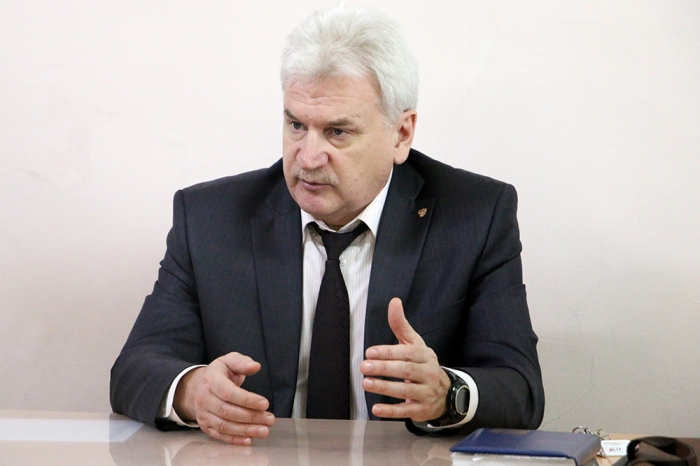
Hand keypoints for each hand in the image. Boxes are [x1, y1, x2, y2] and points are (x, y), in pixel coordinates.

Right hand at [173, 352, 274, 444]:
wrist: (195, 387)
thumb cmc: (218, 374)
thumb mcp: (229, 361)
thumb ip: (242, 362)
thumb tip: (255, 366)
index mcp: (211, 380)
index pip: (228, 392)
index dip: (247, 400)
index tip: (265, 404)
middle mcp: (204, 398)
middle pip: (228, 411)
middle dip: (251, 417)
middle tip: (270, 419)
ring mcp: (203, 414)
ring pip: (224, 425)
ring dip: (246, 430)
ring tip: (264, 430)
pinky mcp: (205, 426)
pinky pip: (220, 435)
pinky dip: (234, 440)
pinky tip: (249, 440)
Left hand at [360, 298, 450, 421]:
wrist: (445, 392)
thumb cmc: (422, 363)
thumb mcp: (414, 343)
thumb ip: (401, 325)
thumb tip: (393, 301)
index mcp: (424, 355)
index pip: (407, 353)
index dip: (389, 352)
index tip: (370, 351)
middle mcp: (428, 374)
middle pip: (406, 371)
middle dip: (384, 369)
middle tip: (364, 366)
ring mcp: (426, 393)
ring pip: (406, 391)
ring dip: (385, 388)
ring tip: (365, 383)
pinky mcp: (421, 410)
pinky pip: (406, 411)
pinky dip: (391, 411)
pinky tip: (375, 409)